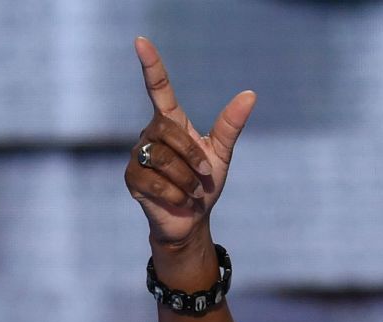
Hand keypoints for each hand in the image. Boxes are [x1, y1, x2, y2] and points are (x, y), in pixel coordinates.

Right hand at [124, 36, 255, 249]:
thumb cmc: (204, 184)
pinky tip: (178, 199)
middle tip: (203, 177)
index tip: (141, 41)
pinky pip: (156, 181)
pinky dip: (176, 194)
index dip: (151, 65)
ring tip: (191, 190)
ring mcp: (138, 154)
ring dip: (188, 180)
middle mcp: (151, 133)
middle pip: (172, 134)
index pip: (159, 88)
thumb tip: (250, 94)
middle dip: (195, 159)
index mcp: (172, 123)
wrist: (191, 219)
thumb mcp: (221, 153)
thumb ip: (230, 124)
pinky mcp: (132, 177)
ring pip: (165, 159)